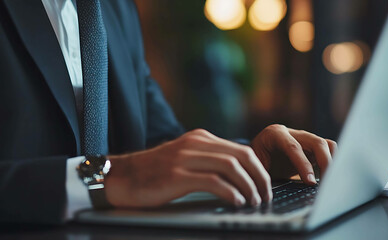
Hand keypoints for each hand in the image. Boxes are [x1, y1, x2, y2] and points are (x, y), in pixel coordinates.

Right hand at [104, 129, 271, 207]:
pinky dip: (231, 192)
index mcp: (200, 138)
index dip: (258, 169)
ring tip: (254, 201)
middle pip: (241, 155)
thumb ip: (207, 160)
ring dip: (248, 186)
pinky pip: (213, 181)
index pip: (240, 150)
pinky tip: (237, 202)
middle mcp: (195, 143)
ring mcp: (185, 157)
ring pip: (231, 167)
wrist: (122, 177)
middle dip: (260, 177)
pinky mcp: (176, 175)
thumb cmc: (154, 172)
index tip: (265, 186)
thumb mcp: (184, 157)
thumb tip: (236, 176)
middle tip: (265, 195)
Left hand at [251, 124, 336, 183]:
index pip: (293, 147)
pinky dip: (333, 162)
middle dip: (325, 163)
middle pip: (316, 142)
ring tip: (330, 181)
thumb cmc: (254, 162)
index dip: (303, 165)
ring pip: (326, 145)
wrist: (254, 155)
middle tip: (327, 183)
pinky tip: (329, 177)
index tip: (310, 182)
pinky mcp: (312, 146)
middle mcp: (291, 133)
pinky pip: (329, 150)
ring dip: (332, 162)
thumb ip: (264, 174)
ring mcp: (304, 138)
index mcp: (274, 134)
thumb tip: (272, 191)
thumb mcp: (255, 167)